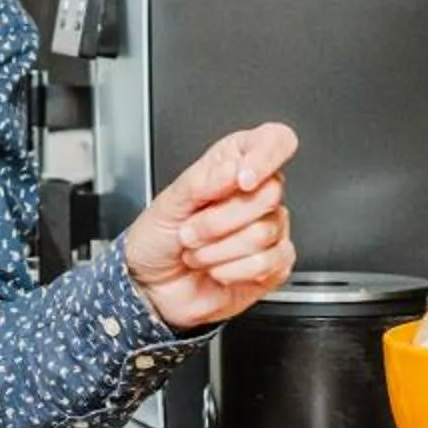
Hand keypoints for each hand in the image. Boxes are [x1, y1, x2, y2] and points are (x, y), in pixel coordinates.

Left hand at [121, 123, 299, 330]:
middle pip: (270, 194)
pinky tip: (217, 269)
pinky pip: (269, 263)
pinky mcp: (273, 265)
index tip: (242, 180)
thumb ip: (202, 181)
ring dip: (218, 250)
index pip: (275, 141)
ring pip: (264, 232)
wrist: (152, 286)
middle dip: (219, 220)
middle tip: (191, 230)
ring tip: (198, 252)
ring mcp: (269, 230)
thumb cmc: (159, 238)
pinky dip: (232, 271)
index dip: (266, 157)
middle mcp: (256, 195)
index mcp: (234, 164)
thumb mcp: (169, 203)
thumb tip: (233, 167)